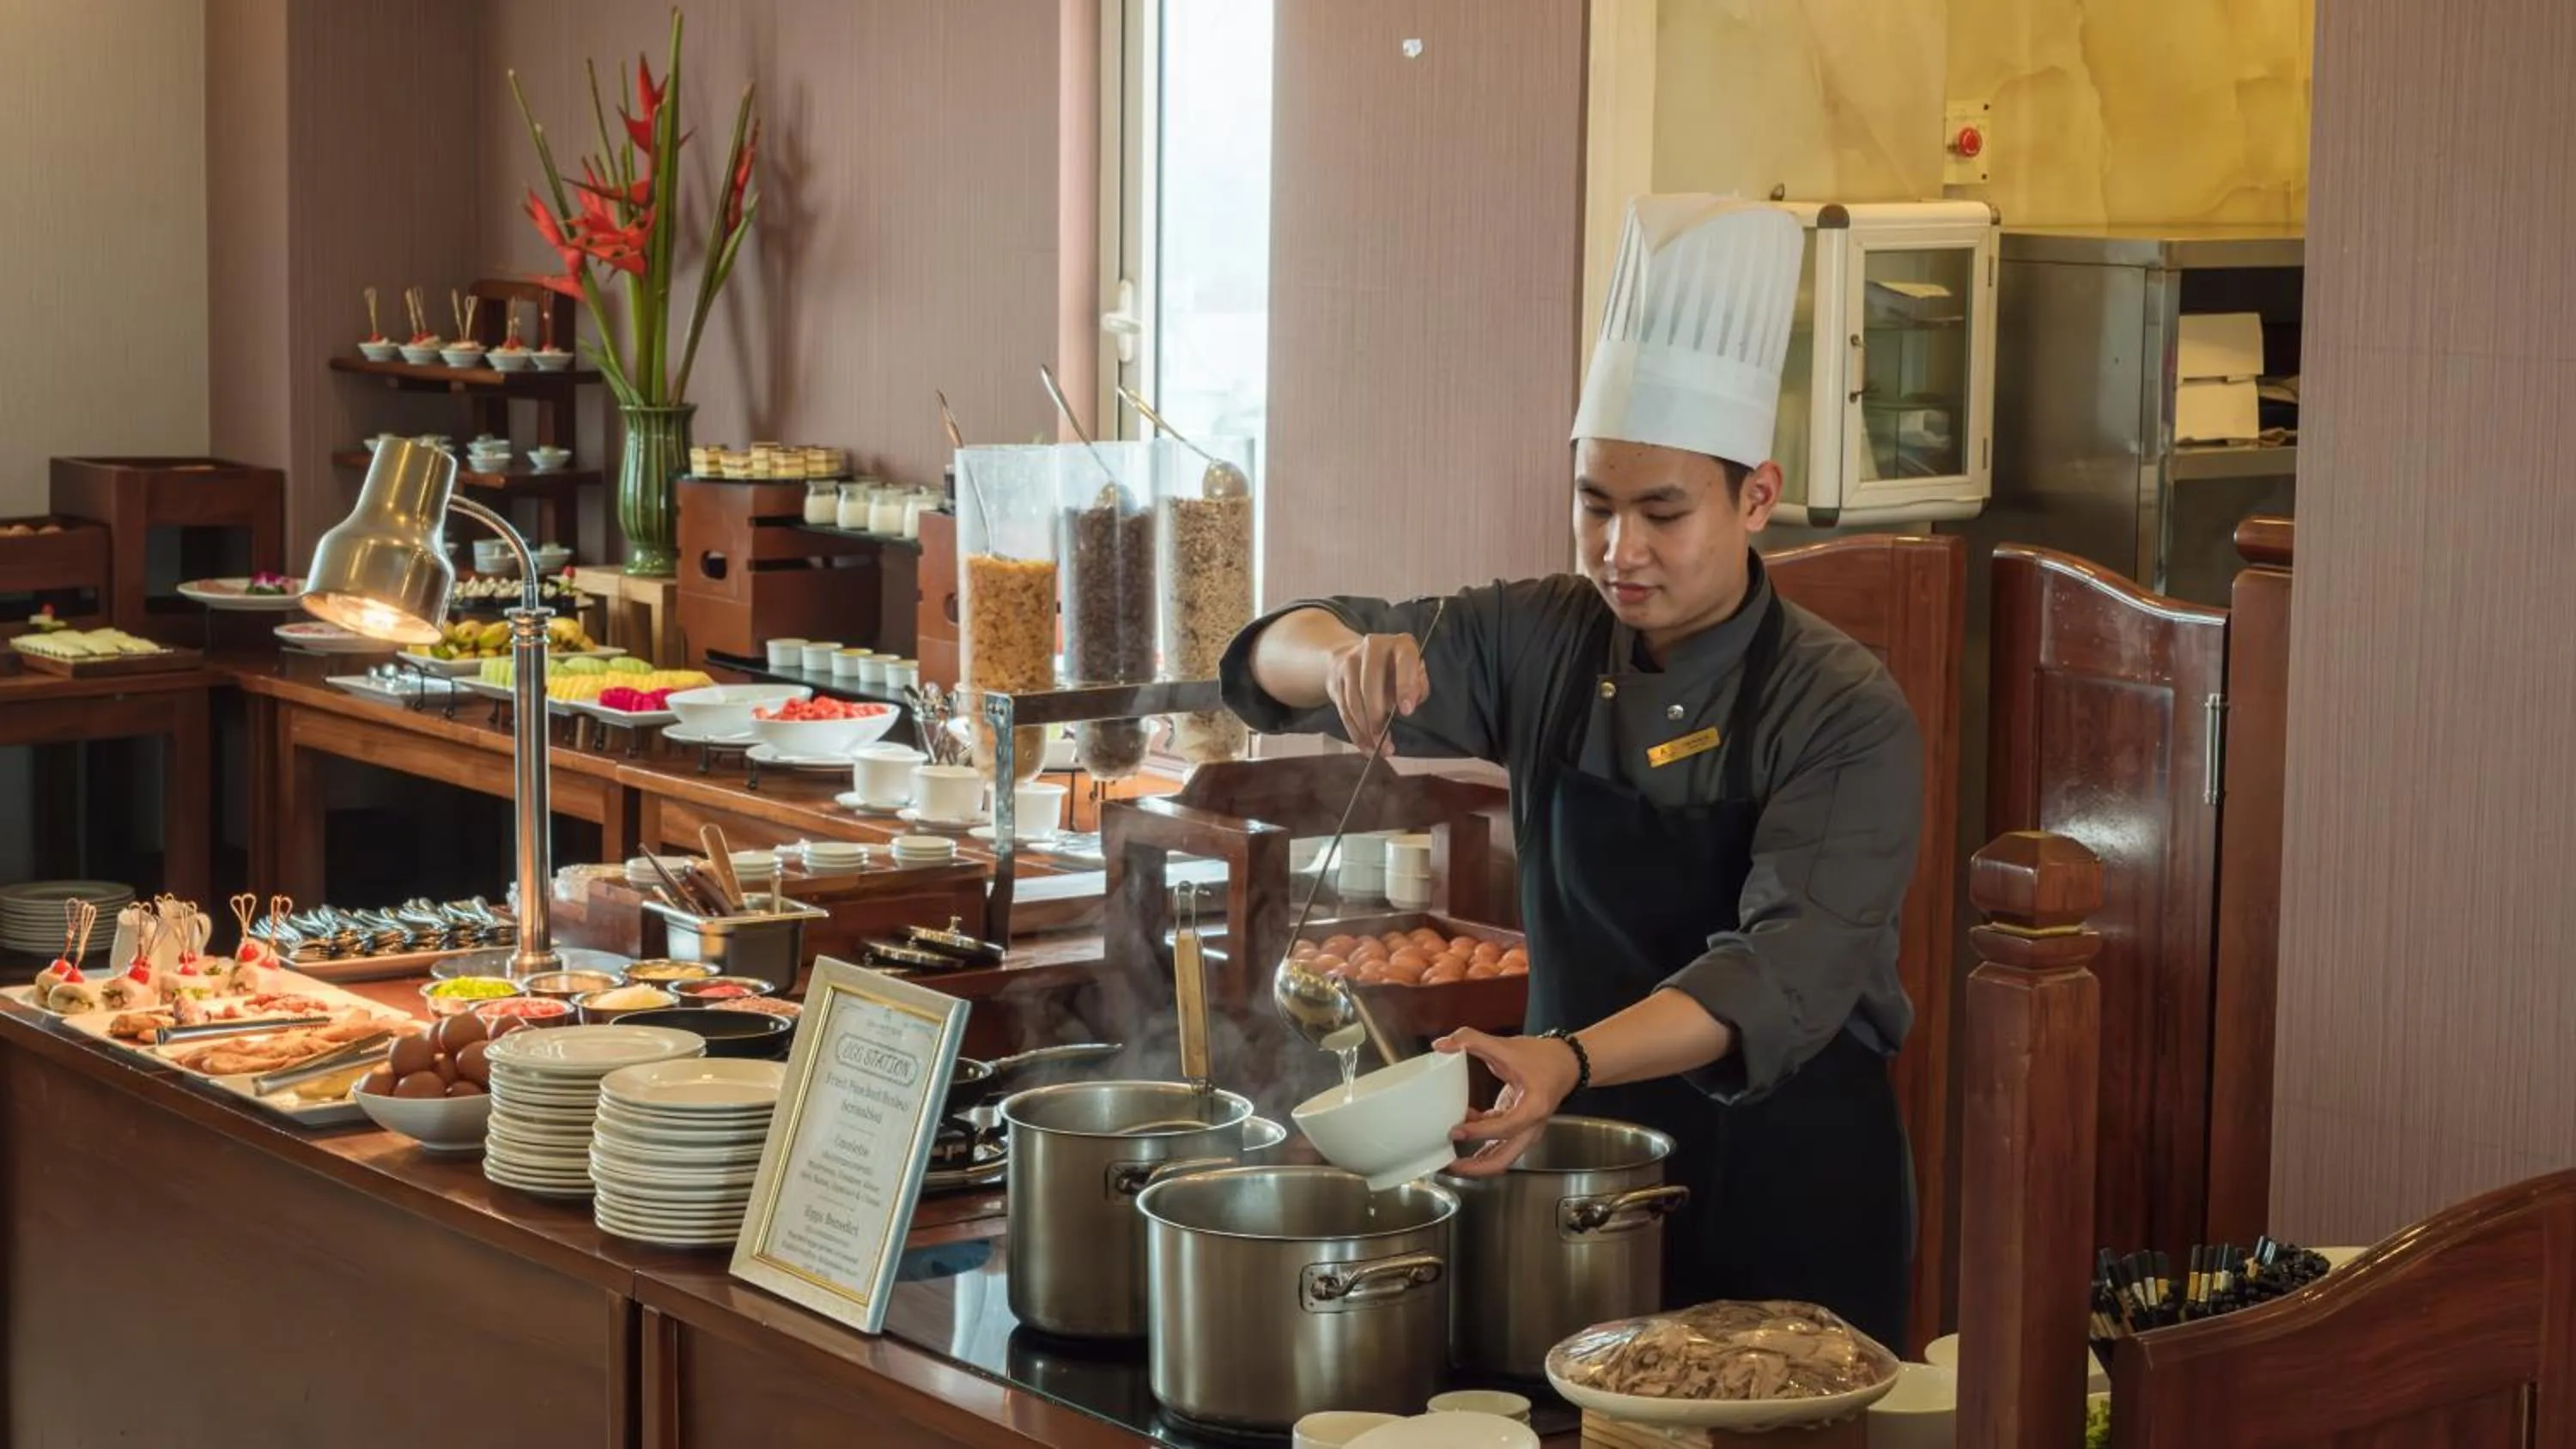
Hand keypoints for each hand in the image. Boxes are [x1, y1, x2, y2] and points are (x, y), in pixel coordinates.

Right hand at [1324, 632, 1428, 754]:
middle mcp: (1373, 647)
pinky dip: (1355, 732)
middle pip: (1370, 683)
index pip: (1404, 662)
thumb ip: (1418, 686)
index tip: (1407, 711)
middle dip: (1377, 714)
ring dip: (1365, 728)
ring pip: (1354, 700)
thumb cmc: (1396, 670)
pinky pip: (1344, 710)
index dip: (1405, 687)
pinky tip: (1366, 745)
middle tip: (1384, 737)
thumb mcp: (1415, 674)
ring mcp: (1350, 661)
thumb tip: (1409, 703)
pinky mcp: (1336, 679)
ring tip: (1379, 748)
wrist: (1357, 657)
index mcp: (1400, 644)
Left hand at [1435, 1028, 1580, 1176]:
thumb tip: (1443, 1044)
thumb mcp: (1507, 1047)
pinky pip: (1498, 1144)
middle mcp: (1531, 1127)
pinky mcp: (1518, 1128)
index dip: (1479, 1132)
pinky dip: (1480, 1142)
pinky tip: (1464, 1126)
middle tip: (1449, 1165)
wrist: (1566, 1063)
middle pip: (1503, 1160)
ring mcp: (1525, 1131)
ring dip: (1476, 1162)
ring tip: (1450, 1159)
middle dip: (1476, 1168)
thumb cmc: (1543, 1058)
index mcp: (1533, 1108)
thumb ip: (1474, 1040)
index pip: (1504, 1128)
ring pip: (1500, 1158)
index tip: (1456, 1131)